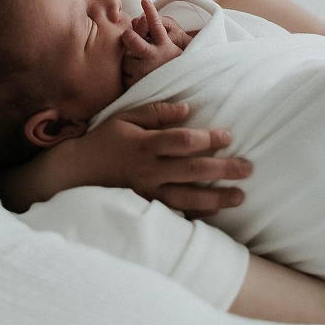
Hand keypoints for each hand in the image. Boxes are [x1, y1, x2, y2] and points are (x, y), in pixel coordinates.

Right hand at [77, 100, 250, 216]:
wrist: (76, 172)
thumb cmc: (104, 140)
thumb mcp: (125, 117)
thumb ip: (156, 112)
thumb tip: (187, 109)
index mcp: (145, 144)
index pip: (183, 141)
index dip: (208, 139)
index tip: (228, 137)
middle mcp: (148, 170)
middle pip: (192, 170)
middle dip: (223, 169)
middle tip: (248, 168)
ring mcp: (147, 193)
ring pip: (187, 198)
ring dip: (216, 198)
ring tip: (239, 196)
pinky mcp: (145, 208)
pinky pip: (175, 215)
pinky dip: (196, 215)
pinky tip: (214, 211)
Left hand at [121, 0, 192, 87]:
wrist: (181, 91)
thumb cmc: (172, 64)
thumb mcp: (172, 46)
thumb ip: (156, 31)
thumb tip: (139, 18)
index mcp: (164, 45)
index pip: (156, 25)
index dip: (150, 12)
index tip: (144, 0)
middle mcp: (153, 57)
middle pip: (131, 39)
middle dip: (128, 36)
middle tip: (129, 37)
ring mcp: (144, 72)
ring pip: (124, 59)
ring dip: (127, 60)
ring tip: (139, 65)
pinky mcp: (136, 85)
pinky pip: (123, 76)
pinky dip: (127, 76)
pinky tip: (137, 78)